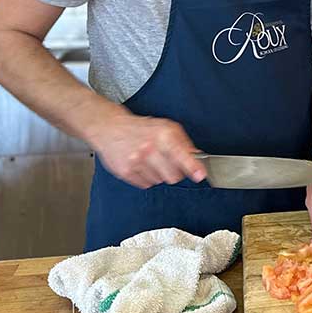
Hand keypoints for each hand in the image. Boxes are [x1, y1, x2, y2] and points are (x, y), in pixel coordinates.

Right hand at [88, 107, 206, 188]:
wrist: (111, 128)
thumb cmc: (142, 128)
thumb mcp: (167, 127)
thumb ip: (184, 143)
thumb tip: (197, 157)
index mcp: (163, 135)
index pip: (181, 155)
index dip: (193, 167)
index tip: (200, 175)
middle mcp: (149, 148)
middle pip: (174, 176)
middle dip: (176, 172)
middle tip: (169, 162)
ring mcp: (136, 161)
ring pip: (160, 181)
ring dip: (160, 174)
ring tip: (152, 161)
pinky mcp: (125, 172)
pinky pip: (146, 185)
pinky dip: (147, 177)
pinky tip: (142, 166)